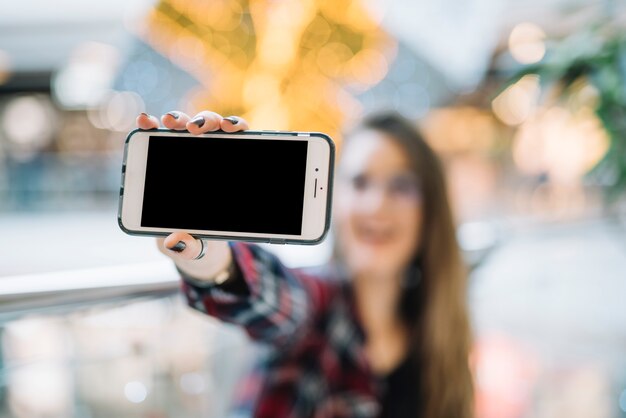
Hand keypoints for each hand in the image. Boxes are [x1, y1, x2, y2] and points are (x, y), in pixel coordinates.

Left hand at [136, 110, 249, 280]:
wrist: (214, 247)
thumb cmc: (191, 240)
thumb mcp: (187, 248)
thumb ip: (183, 246)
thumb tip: (176, 242)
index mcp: (165, 174)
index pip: (153, 142)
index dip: (148, 126)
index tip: (145, 121)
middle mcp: (187, 158)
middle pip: (182, 128)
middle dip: (181, 120)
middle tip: (183, 127)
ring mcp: (211, 155)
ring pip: (209, 127)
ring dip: (210, 119)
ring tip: (217, 126)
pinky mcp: (236, 157)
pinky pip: (237, 138)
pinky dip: (236, 127)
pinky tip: (235, 129)